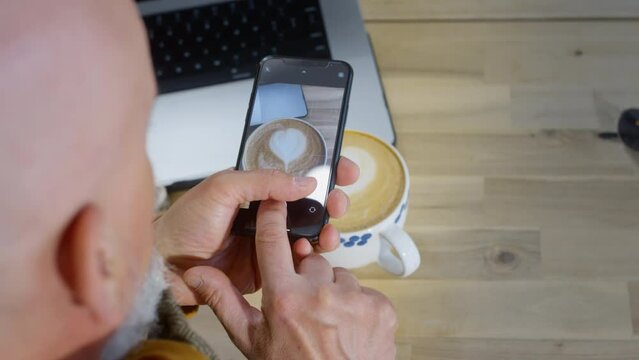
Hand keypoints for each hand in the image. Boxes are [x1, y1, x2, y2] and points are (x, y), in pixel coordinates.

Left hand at [154, 157, 358, 304]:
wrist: (167, 267)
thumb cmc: (185, 223)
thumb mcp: (223, 189)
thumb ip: (263, 181)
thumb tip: (304, 182)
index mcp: (256, 186)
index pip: (297, 172)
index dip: (324, 169)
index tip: (345, 170)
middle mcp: (266, 211)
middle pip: (310, 202)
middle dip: (331, 199)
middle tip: (338, 203)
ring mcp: (269, 239)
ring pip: (310, 231)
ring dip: (326, 228)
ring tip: (328, 231)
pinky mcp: (269, 265)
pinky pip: (298, 259)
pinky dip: (311, 255)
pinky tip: (309, 252)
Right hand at [184, 200, 397, 358]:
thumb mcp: (252, 340)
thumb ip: (224, 301)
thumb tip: (195, 274)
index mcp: (285, 298)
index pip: (273, 241)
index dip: (273, 216)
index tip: (274, 201)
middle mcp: (320, 294)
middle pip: (312, 260)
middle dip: (307, 276)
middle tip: (304, 306)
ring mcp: (354, 300)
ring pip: (340, 276)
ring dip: (334, 292)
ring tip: (328, 321)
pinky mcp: (381, 307)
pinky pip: (364, 291)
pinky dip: (357, 305)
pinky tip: (348, 327)